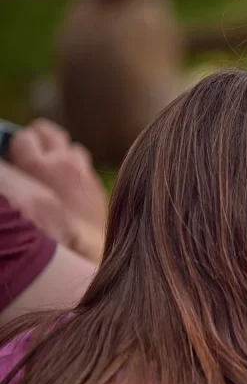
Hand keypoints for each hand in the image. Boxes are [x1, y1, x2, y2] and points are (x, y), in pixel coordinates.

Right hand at [8, 119, 107, 261]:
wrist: (86, 252)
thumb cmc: (47, 232)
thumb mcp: (25, 198)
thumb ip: (16, 179)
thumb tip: (12, 167)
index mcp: (38, 166)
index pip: (24, 137)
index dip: (17, 144)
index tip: (14, 151)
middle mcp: (64, 163)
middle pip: (48, 132)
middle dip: (38, 137)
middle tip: (29, 147)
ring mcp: (83, 172)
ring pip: (71, 147)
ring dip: (60, 153)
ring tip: (51, 166)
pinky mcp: (97, 185)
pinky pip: (84, 166)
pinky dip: (75, 169)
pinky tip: (68, 184)